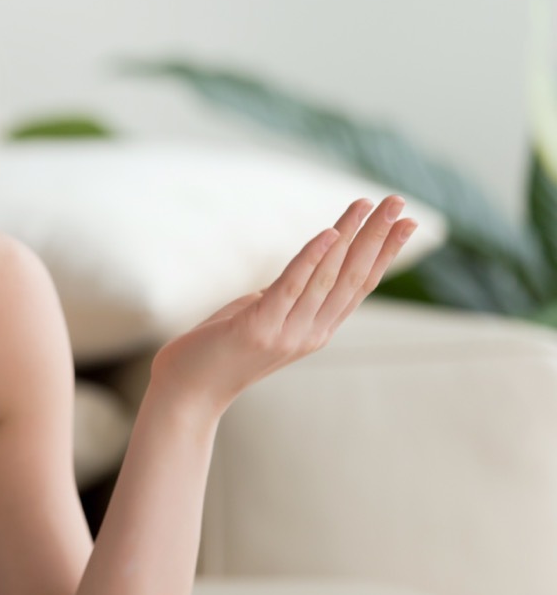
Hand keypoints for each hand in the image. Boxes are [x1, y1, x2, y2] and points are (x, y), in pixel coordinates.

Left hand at [150, 195, 417, 422]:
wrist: (188, 394)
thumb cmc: (218, 351)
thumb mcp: (261, 318)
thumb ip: (285, 297)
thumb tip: (302, 267)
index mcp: (315, 330)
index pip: (358, 286)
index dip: (384, 253)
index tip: (407, 222)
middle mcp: (310, 332)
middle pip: (352, 277)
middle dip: (378, 237)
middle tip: (399, 201)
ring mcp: (287, 332)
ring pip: (328, 276)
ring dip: (351, 235)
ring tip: (368, 204)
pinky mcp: (259, 328)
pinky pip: (291, 287)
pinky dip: (311, 258)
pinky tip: (328, 232)